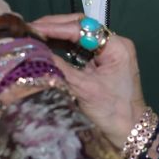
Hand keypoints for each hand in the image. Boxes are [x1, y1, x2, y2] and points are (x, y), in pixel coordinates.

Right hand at [29, 15, 146, 148]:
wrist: (130, 132)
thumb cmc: (111, 112)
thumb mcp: (83, 89)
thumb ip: (59, 68)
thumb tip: (32, 53)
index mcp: (116, 47)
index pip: (81, 28)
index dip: (55, 27)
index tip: (32, 29)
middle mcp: (114, 44)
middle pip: (80, 27)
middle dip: (53, 26)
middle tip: (28, 29)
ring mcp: (108, 52)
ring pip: (78, 35)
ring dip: (56, 34)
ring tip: (32, 35)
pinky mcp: (101, 61)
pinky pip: (79, 47)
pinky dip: (61, 45)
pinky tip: (45, 45)